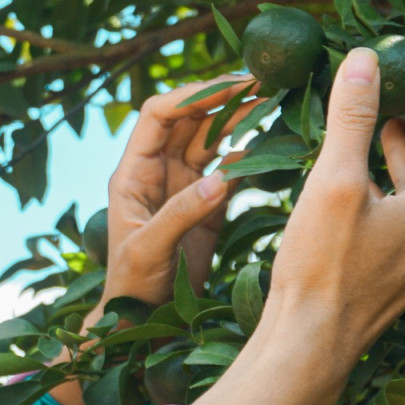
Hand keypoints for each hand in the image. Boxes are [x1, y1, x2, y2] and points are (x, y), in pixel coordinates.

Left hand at [87, 74, 262, 325]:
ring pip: (210, 138)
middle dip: (222, 97)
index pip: (157, 114)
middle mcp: (156, 171)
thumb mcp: (150, 250)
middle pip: (188, 118)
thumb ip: (180, 214)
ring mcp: (182, 185)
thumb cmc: (132, 287)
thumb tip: (220, 178)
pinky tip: (272, 142)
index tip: (229, 86)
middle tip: (263, 82)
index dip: (191, 94)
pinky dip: (247, 152)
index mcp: (133, 173)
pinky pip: (226, 167)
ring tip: (273, 101)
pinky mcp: (204, 204)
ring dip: (238, 117)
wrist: (139, 322)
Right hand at [193, 47, 404, 404]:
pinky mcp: (402, 276)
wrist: (310, 344)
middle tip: (404, 88)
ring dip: (402, 156)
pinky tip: (363, 181)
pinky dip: (391, 188)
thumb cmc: (321, 266)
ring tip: (381, 125)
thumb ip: (353, 119)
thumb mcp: (334, 182)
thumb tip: (364, 59)